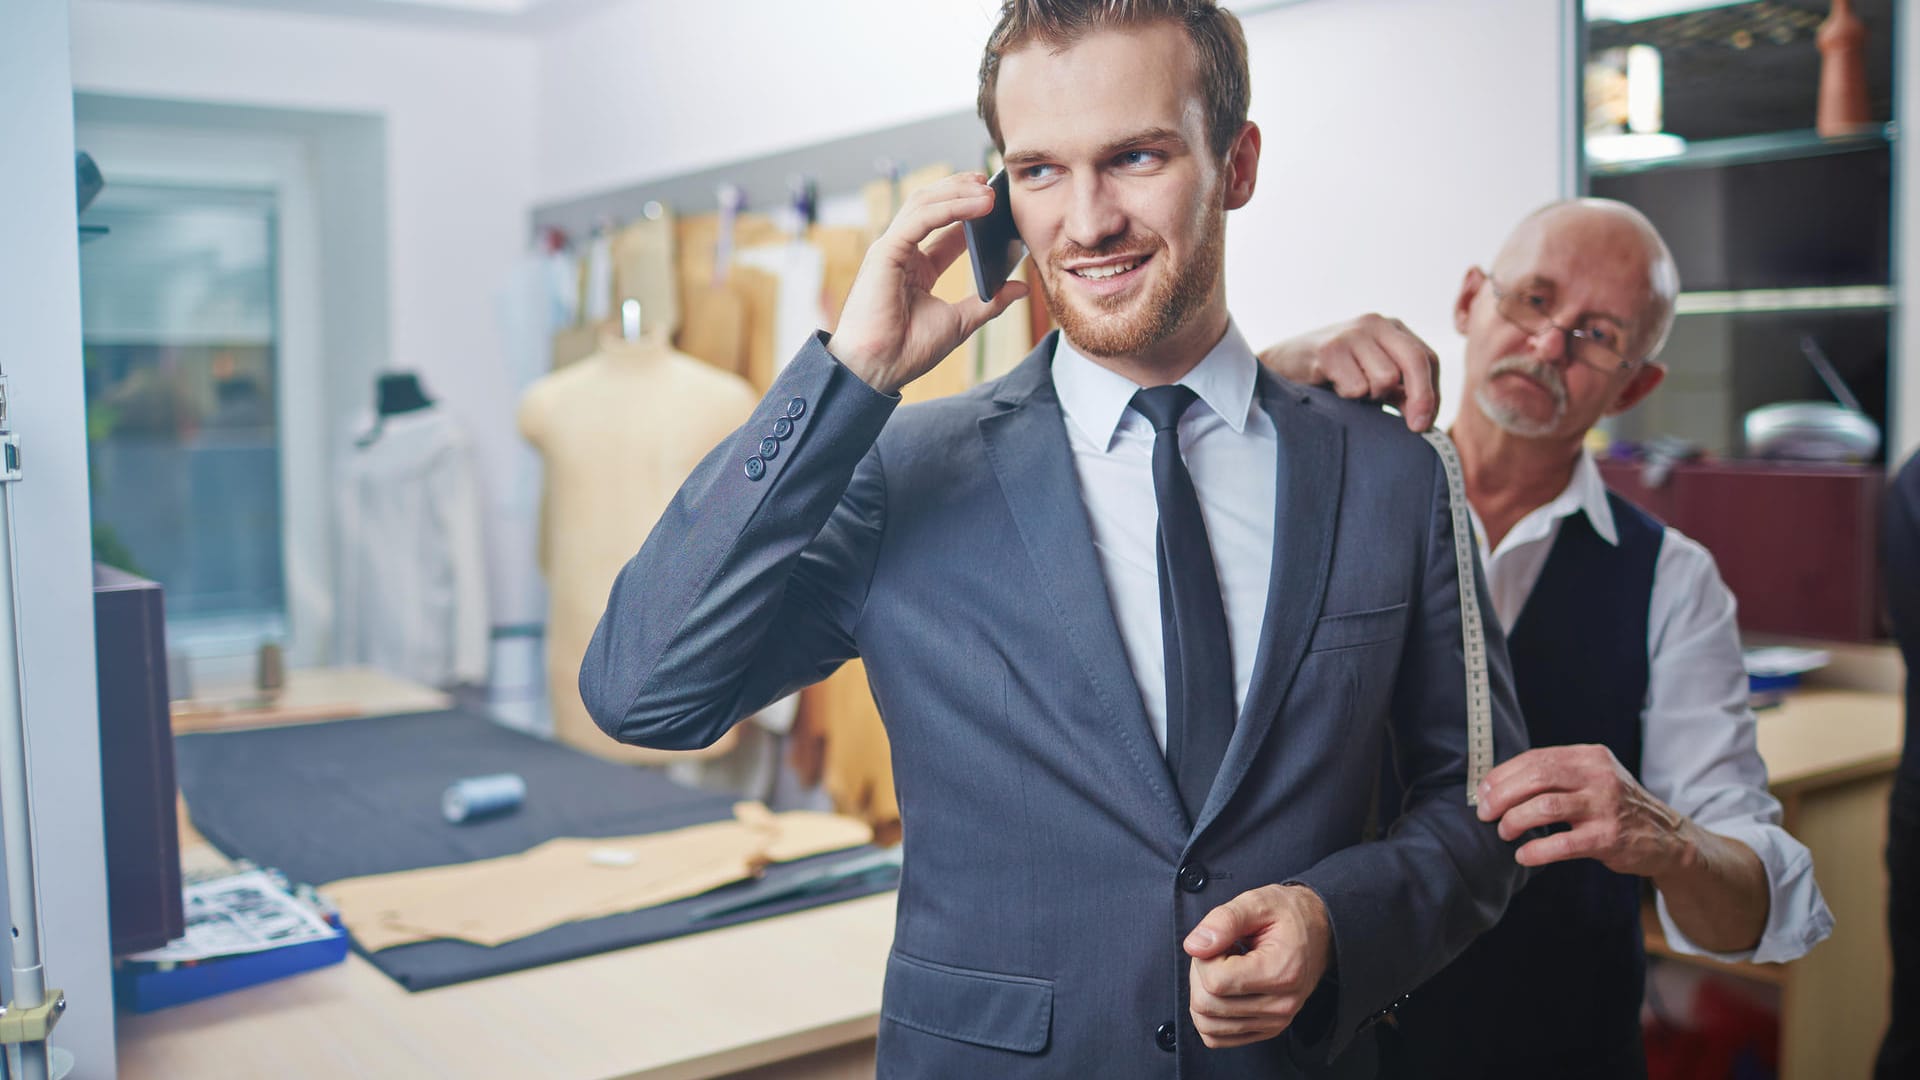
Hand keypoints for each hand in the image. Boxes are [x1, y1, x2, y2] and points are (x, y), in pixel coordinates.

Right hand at [826, 172, 1028, 394]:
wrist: (879, 370)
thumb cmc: (909, 350)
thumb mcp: (961, 321)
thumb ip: (989, 302)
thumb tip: (1020, 288)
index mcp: (916, 268)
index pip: (944, 228)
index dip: (969, 211)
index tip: (997, 202)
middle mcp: (902, 253)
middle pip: (932, 206)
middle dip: (961, 190)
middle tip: (991, 182)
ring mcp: (891, 249)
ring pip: (925, 204)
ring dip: (958, 192)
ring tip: (989, 190)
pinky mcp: (886, 252)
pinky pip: (921, 219)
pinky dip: (950, 207)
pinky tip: (976, 204)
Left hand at [1183, 884, 1331, 1048]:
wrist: (1320, 931)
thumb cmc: (1289, 915)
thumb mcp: (1258, 902)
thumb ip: (1224, 921)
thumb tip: (1193, 946)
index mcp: (1281, 973)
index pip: (1215, 981)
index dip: (1203, 957)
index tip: (1220, 941)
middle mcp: (1281, 1005)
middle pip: (1207, 1005)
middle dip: (1201, 974)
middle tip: (1221, 951)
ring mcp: (1275, 1022)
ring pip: (1208, 1025)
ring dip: (1203, 994)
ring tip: (1225, 968)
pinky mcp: (1267, 1029)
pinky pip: (1218, 1037)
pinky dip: (1210, 1015)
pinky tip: (1225, 988)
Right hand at [1257, 314, 1439, 431]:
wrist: (1279, 367)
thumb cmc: (1330, 376)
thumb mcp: (1371, 379)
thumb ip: (1399, 391)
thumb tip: (1425, 419)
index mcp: (1390, 329)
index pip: (1427, 358)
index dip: (1431, 393)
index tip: (1425, 423)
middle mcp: (1375, 324)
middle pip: (1415, 362)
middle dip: (1421, 398)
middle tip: (1416, 428)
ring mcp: (1352, 333)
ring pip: (1386, 378)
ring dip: (1370, 396)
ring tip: (1350, 392)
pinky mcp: (1330, 349)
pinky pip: (1357, 387)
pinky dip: (1347, 397)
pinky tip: (1332, 388)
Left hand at [1476, 744, 1689, 876]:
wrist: (1667, 837)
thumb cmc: (1616, 807)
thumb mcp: (1593, 778)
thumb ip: (1557, 776)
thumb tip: (1497, 786)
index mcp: (1590, 757)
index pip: (1535, 759)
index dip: (1503, 775)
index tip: (1483, 792)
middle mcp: (1598, 776)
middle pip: (1536, 777)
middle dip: (1502, 796)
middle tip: (1485, 813)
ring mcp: (1605, 806)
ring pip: (1545, 806)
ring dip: (1515, 820)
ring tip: (1504, 832)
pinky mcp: (1609, 838)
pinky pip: (1563, 843)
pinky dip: (1537, 850)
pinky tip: (1524, 855)